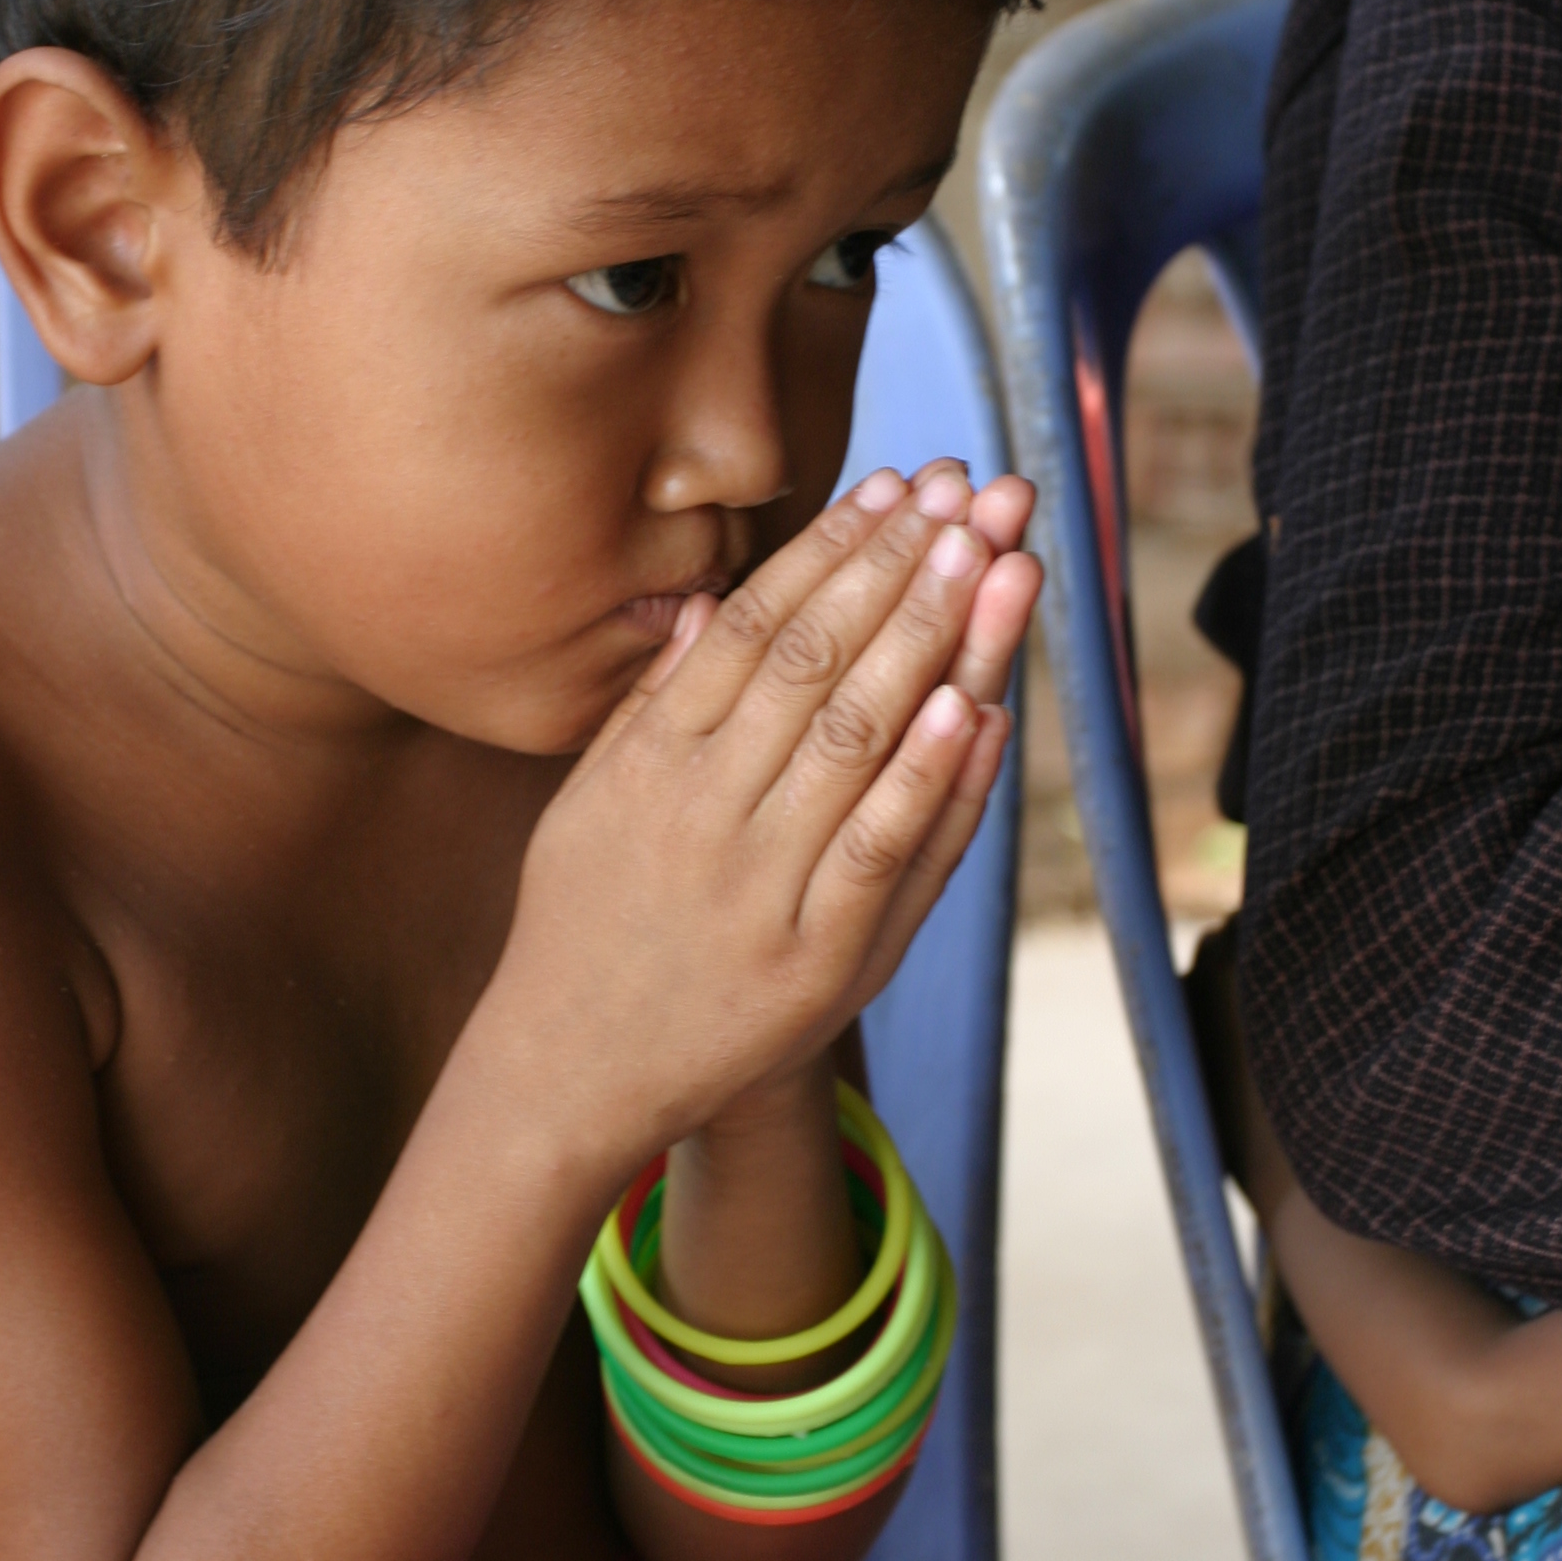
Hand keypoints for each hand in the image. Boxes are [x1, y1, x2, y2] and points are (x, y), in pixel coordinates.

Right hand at [477, 462, 1040, 1187]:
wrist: (569, 1073)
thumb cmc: (588, 923)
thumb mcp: (591, 802)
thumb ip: (652, 706)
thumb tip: (707, 604)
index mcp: (647, 760)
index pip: (753, 628)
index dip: (829, 551)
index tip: (890, 487)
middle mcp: (701, 812)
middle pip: (814, 664)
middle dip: (898, 569)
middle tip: (963, 492)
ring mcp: (760, 888)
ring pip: (857, 742)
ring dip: (932, 640)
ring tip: (992, 556)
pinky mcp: (813, 963)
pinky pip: (878, 853)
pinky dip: (928, 779)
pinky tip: (968, 704)